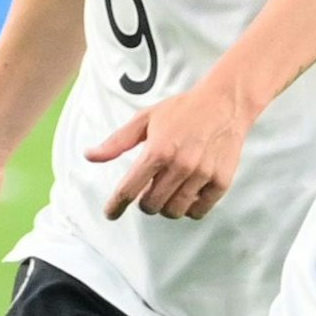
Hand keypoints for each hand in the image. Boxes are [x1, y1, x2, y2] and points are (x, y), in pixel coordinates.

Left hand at [86, 87, 253, 220]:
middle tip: (149, 191)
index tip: (111, 213)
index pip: (129, 190)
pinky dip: (190, 209)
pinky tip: (188, 195)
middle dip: (145, 203)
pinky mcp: (221, 180)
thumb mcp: (146, 118)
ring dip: (166, 207)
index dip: (115, 206)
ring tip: (169, 193)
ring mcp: (202, 174)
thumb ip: (117, 141)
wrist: (225, 102)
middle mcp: (179, 165)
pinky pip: (199, 211)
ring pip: (174, 211)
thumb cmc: (183, 109)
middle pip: (151, 206)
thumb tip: (90, 156)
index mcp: (158, 151)